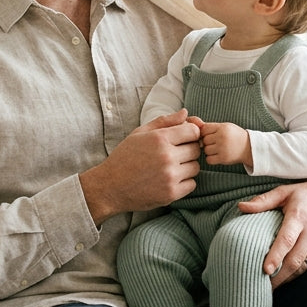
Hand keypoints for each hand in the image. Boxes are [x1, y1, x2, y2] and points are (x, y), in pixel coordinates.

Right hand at [79, 110, 201, 222]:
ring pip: (196, 167)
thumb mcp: (140, 133)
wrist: (110, 187)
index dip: (189, 134)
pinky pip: (192, 184)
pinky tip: (169, 180)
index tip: (181, 139)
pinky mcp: (171, 193)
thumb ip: (164, 121)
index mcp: (160, 138)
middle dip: (188, 150)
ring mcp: (170, 176)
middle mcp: (167, 156)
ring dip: (187, 167)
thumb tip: (186, 113)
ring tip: (169, 167)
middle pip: (196, 149)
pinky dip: (184, 182)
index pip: (193, 131)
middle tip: (173, 154)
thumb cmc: (125, 157)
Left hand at [198, 121, 251, 166]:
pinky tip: (218, 156)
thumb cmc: (234, 136)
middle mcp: (222, 137)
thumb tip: (190, 120)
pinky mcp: (224, 158)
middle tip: (216, 143)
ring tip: (218, 149)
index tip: (211, 135)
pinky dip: (211, 159)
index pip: (203, 129)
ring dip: (209, 151)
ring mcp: (223, 148)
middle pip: (204, 140)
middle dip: (207, 142)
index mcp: (222, 127)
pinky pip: (209, 160)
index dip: (205, 133)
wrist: (249, 148)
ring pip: (206, 150)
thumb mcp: (224, 127)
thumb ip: (208, 126)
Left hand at [238, 173, 306, 287]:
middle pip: (295, 260)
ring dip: (287, 277)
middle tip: (262, 288)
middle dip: (279, 276)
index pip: (287, 240)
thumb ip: (263, 201)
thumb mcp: (285, 192)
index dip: (276, 256)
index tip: (265, 270)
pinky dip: (298, 271)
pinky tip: (286, 276)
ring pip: (303, 266)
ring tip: (272, 285)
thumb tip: (241, 207)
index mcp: (299, 216)